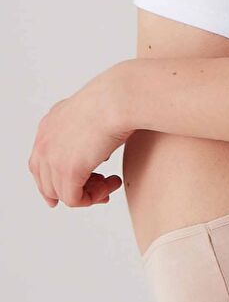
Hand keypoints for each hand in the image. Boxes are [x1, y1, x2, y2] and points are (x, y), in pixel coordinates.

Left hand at [28, 66, 133, 207]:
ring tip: (111, 182)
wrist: (117, 101)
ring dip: (90, 194)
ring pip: (62, 195)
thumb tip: (97, 155)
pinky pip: (75, 200)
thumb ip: (86, 135)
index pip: (40, 166)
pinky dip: (94, 197)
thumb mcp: (91, 117)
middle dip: (75, 192)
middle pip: (47, 185)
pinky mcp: (67, 171)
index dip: (56, 183)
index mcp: (48, 127)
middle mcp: (45, 143)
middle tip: (101, 190)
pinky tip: (112, 183)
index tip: (79, 189)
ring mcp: (53, 158)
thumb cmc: (113, 103)